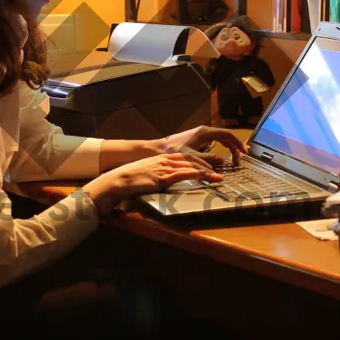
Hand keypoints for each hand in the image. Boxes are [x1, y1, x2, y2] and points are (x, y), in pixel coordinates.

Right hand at [84, 153, 222, 215]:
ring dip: (206, 172)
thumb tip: (166, 181)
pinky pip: (184, 174)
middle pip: (191, 160)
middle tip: (219, 170)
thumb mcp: (148, 173)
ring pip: (191, 167)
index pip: (185, 158)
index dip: (199, 162)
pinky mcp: (163, 177)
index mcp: (162, 158)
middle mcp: (165, 160)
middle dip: (207, 165)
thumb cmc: (132, 179)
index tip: (209, 166)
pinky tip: (206, 177)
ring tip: (218, 177)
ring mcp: (164, 167)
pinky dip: (198, 175)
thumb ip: (159, 175)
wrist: (120, 180)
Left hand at [161, 126, 247, 167]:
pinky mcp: (199, 138)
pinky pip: (216, 141)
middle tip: (239, 161)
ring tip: (234, 160)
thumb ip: (207, 159)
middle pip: (227, 136)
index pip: (228, 134)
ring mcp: (202, 134)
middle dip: (235, 148)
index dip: (238, 143)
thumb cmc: (172, 151)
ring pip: (222, 138)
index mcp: (205, 132)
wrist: (159, 148)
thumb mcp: (190, 157)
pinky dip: (223, 147)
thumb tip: (222, 161)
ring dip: (230, 148)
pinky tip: (224, 156)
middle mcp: (205, 131)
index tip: (245, 152)